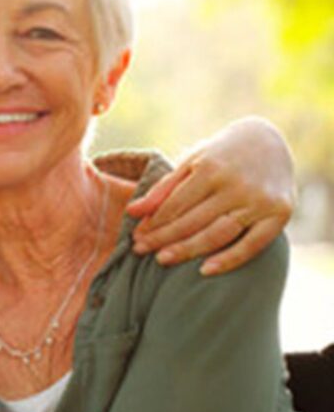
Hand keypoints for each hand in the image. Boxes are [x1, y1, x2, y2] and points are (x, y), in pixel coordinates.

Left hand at [127, 117, 293, 274]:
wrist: (269, 141)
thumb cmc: (220, 156)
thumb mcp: (191, 163)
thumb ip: (163, 189)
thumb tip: (131, 212)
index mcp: (212, 169)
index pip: (176, 204)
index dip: (154, 223)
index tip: (136, 237)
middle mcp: (236, 185)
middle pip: (193, 221)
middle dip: (163, 238)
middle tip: (139, 251)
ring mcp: (259, 201)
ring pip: (218, 235)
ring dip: (187, 250)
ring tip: (161, 259)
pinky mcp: (280, 215)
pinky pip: (252, 245)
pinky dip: (229, 260)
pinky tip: (204, 270)